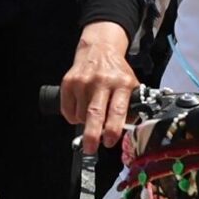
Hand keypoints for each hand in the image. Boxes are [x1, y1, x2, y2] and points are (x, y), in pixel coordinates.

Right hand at [60, 21, 138, 151]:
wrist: (99, 49)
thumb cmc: (116, 72)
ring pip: (80, 115)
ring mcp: (83, 81)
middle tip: (91, 148)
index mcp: (122, 83)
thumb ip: (130, 107)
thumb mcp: (130, 85)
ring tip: (91, 114)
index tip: (110, 142)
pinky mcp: (69, 82)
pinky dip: (73, 116)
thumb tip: (124, 132)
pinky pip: (67, 110)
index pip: (117, 110)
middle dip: (92, 135)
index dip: (113, 129)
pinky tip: (80, 108)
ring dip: (85, 122)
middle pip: (95, 113)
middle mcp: (102, 81)